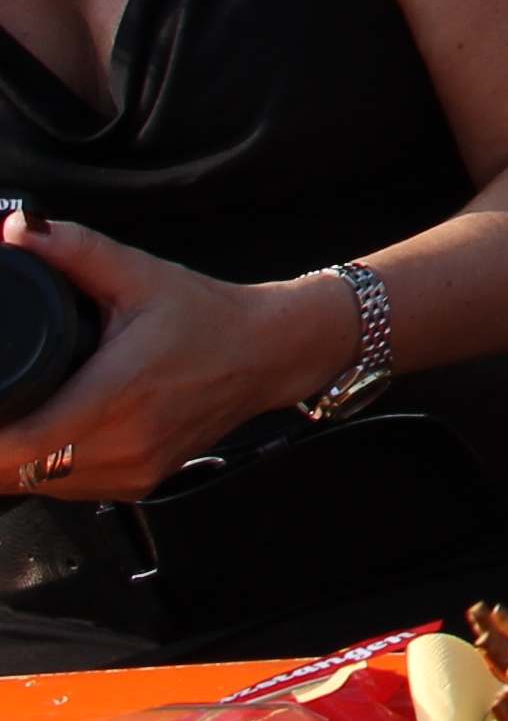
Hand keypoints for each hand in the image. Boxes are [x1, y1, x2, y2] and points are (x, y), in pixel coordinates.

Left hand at [0, 208, 350, 502]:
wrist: (268, 352)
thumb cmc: (207, 315)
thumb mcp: (140, 274)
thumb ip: (75, 251)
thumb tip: (16, 231)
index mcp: (118, 392)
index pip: (20, 444)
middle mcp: (125, 442)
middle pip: (16, 470)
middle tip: (2, 400)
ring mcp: (132, 470)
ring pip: (37, 485)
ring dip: (16, 458)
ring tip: (25, 413)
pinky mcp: (137, 485)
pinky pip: (67, 490)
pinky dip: (47, 467)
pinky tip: (56, 433)